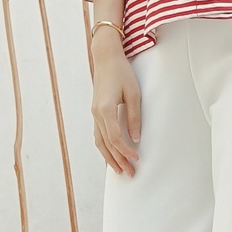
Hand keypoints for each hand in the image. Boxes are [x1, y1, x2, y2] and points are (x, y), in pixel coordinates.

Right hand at [90, 35, 140, 175]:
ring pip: (99, 142)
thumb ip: (134, 116)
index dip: (125, 151)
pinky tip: (111, 154)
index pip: (115, 138)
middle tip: (129, 174)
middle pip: (106, 144)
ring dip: (109, 157)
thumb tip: (135, 138)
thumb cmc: (121, 73)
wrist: (106, 58)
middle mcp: (96, 114)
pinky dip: (104, 147)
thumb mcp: (133, 93)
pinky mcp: (96, 112)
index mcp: (105, 109)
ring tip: (119, 170)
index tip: (137, 159)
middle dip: (118, 160)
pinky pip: (98, 134)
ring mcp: (94, 114)